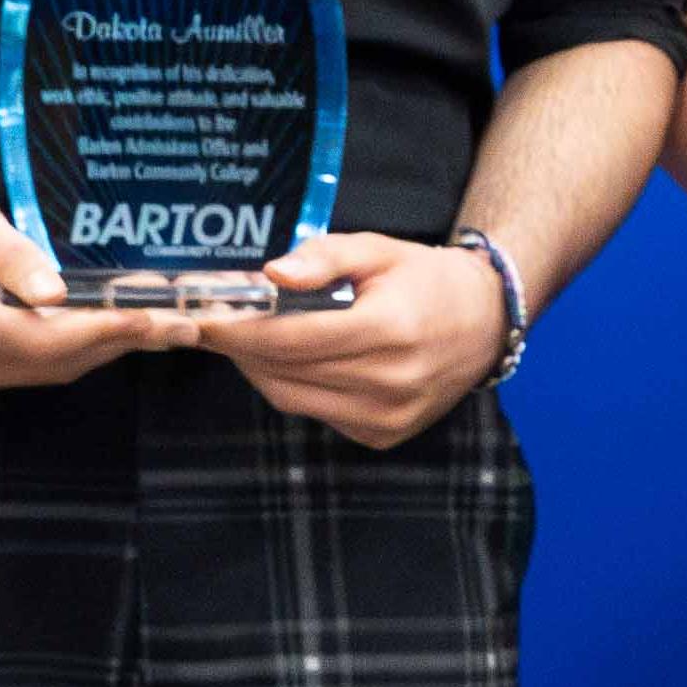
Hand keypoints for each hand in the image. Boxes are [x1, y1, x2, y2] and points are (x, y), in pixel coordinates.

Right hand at [0, 166, 182, 392]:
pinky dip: (70, 353)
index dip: (105, 331)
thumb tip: (59, 294)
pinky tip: (106, 333)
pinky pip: (25, 369)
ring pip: (44, 371)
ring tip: (159, 328)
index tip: (156, 318)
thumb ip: (13, 255)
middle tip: (183, 324)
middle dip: (121, 343)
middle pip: (52, 361)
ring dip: (102, 351)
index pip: (43, 335)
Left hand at [204, 232, 509, 446]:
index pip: (293, 338)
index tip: (201, 319)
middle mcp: (391, 382)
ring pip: (293, 398)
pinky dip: (293, 387)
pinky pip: (316, 413)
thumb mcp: (379, 250)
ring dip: (259, 369)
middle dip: (241, 347)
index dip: (241, 330)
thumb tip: (272, 274)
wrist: (484, 323)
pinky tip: (288, 361)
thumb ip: (324, 257)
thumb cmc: (426, 280)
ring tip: (242, 340)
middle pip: (286, 370)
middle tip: (211, 324)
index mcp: (391, 330)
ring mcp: (388, 416)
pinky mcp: (384, 435)